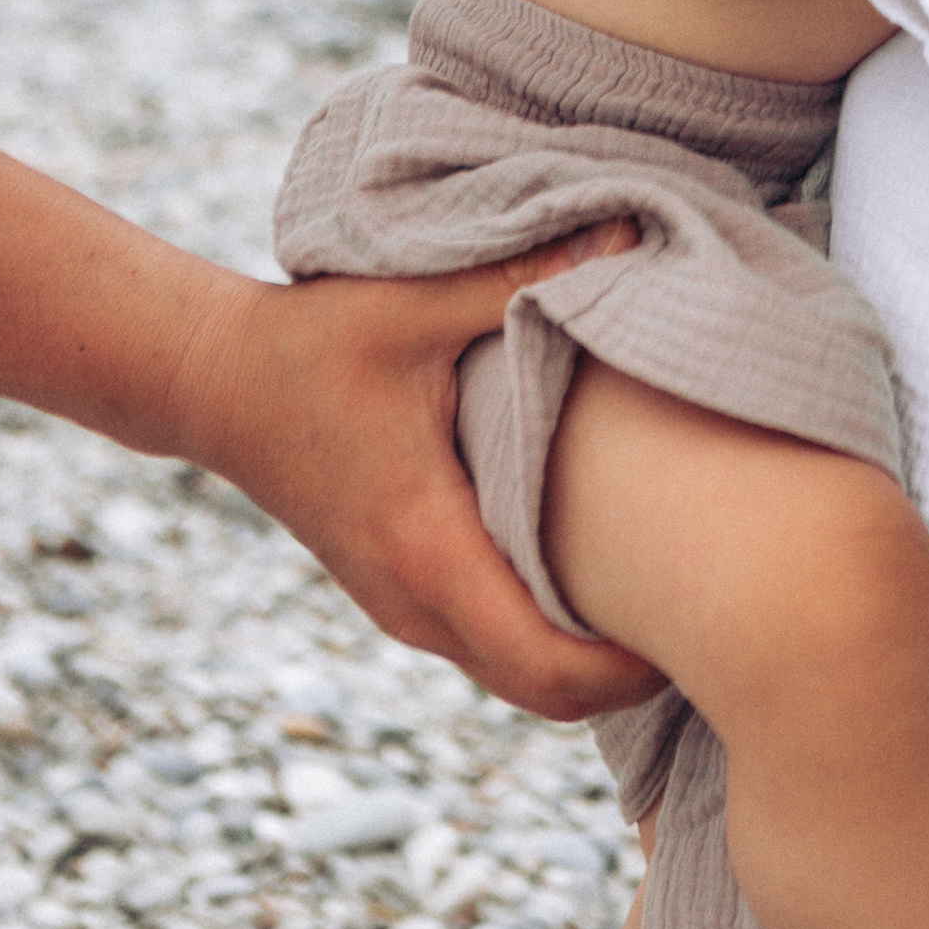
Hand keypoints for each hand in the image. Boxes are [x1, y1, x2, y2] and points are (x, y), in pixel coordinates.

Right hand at [170, 236, 660, 717]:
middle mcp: (414, 601)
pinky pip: (493, 642)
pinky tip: (606, 565)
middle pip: (543, 694)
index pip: (543, 667)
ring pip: (517, 674)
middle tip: (718, 608)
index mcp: (426, 548)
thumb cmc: (307, 341)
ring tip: (676, 585)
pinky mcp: (401, 589)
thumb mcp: (412, 303)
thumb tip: (631, 234)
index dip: (630, 671)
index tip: (706, 625)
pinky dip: (553, 632)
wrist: (211, 381)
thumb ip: (523, 273)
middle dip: (631, 673)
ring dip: (592, 655)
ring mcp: (402, 606)